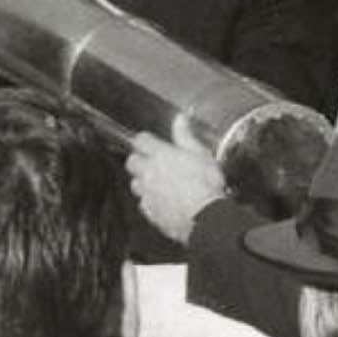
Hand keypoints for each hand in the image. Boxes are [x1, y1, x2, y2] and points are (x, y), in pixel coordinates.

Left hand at [127, 125, 226, 247]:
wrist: (205, 218)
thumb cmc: (206, 185)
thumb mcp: (201, 154)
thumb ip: (185, 136)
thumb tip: (180, 118)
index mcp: (160, 155)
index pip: (141, 140)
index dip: (145, 140)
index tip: (151, 142)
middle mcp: (148, 172)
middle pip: (131, 161)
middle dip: (139, 160)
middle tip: (153, 163)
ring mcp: (147, 193)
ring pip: (135, 184)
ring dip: (143, 182)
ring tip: (158, 184)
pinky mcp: (149, 212)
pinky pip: (143, 203)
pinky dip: (150, 201)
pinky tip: (163, 202)